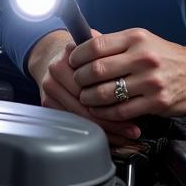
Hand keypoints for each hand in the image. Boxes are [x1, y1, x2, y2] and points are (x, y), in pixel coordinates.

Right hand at [26, 30, 140, 145]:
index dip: (116, 96)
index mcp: (70, 57)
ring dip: (105, 130)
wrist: (56, 54)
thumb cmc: (86, 55)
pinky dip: (94, 132)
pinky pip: (74, 122)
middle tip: (134, 130)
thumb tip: (137, 75)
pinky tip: (112, 137)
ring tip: (126, 136)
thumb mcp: (99, 49)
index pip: (94, 83)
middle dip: (112, 120)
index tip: (137, 106)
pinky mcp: (47, 103)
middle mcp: (56, 72)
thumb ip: (113, 57)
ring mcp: (50, 89)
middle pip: (86, 104)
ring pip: (81, 117)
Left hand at [68, 28, 185, 121]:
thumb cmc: (164, 56)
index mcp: (136, 38)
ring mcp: (151, 81)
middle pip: (97, 70)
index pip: (96, 45)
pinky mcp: (156, 102)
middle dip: (80, 79)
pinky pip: (121, 111)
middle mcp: (143, 57)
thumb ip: (113, 42)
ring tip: (86, 98)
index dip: (78, 55)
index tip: (73, 62)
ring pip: (106, 93)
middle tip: (77, 82)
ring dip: (89, 98)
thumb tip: (82, 39)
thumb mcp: (141, 40)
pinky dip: (105, 113)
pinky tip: (100, 110)